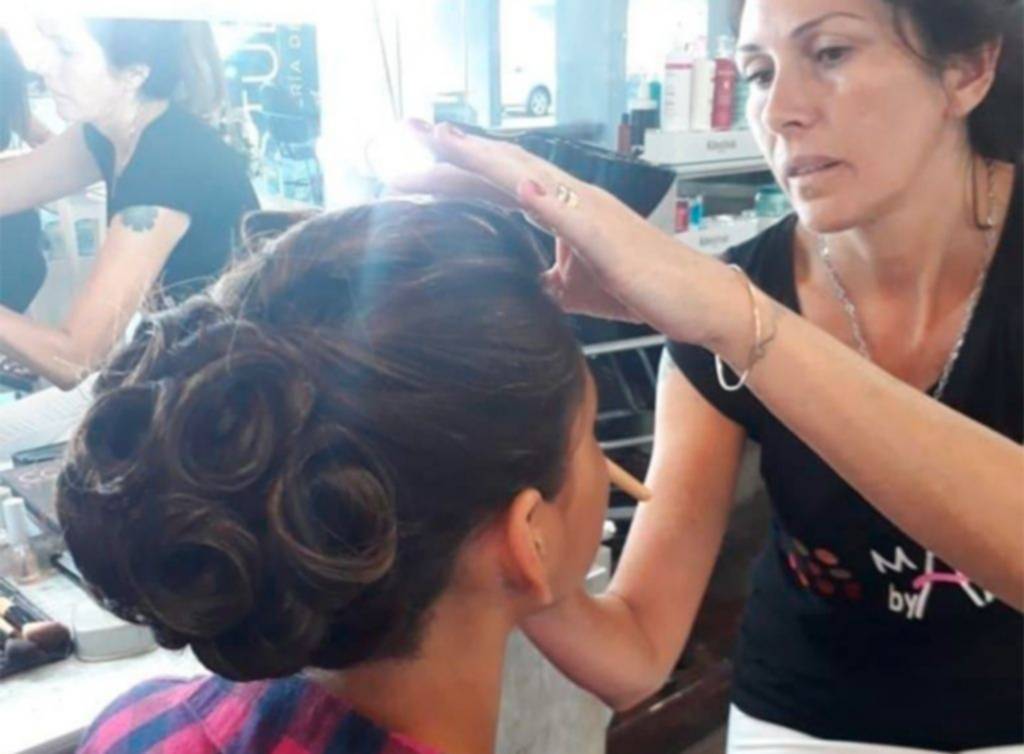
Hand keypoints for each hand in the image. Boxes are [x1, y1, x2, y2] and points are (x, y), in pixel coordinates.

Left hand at [409, 121, 731, 346]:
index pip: (495, 184)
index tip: (407, 165)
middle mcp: (571, 198)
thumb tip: (517, 284)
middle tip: (404, 132)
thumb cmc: (640, 287)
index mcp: (560, 207)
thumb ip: (543, 277)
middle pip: (501, 168)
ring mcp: (591, 212)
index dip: (452, 171)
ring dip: (485, 158)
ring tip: (442, 139)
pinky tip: (516, 187)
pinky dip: (545, 198)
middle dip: (451, 151)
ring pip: (529, 176)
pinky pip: (574, 214)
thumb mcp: (575, 287)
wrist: (696, 302)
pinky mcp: (610, 236)